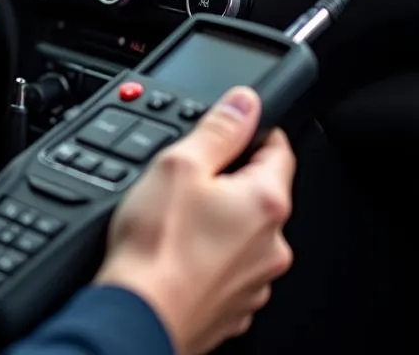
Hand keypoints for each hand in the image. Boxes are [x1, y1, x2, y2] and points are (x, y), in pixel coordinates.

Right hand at [95, 88, 295, 354]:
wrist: (138, 317)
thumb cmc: (156, 247)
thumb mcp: (179, 164)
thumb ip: (218, 129)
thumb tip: (245, 102)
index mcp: (266, 202)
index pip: (280, 149)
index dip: (254, 131)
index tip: (233, 126)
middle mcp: (272, 245)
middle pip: (259, 192)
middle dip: (228, 179)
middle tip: (187, 176)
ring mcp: (255, 281)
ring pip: (243, 233)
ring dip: (218, 220)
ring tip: (175, 218)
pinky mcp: (233, 307)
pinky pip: (227, 267)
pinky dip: (207, 256)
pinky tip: (176, 251)